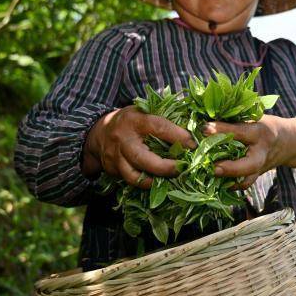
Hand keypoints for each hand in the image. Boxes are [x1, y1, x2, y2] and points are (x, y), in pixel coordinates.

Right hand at [82, 105, 196, 188]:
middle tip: (182, 168)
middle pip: (143, 158)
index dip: (178, 137)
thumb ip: (166, 118)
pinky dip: (145, 183)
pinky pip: (130, 181)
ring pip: (134, 175)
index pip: (159, 127)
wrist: (99, 131)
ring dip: (155, 181)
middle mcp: (123, 139)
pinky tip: (158, 182)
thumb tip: (195, 127)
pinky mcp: (112, 170)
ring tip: (171, 180)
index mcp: (135, 120)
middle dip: (166, 167)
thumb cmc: (131, 120)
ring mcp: (115, 157)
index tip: (193, 145)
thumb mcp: (145, 111)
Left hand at [203, 115, 295, 188]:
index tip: (204, 128)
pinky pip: (243, 184)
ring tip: (210, 176)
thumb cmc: (264, 125)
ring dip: (228, 180)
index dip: (222, 130)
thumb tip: (204, 118)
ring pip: (247, 180)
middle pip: (249, 164)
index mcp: (260, 132)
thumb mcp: (254, 118)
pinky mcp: (256, 176)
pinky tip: (215, 182)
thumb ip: (235, 120)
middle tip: (213, 167)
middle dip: (231, 168)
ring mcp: (260, 167)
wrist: (286, 142)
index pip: (241, 132)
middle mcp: (261, 152)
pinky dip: (230, 185)